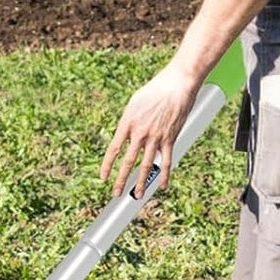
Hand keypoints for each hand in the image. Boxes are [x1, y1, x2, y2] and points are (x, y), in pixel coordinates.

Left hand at [100, 64, 199, 197]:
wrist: (176, 84)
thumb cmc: (155, 90)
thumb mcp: (134, 103)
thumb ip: (129, 122)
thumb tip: (126, 136)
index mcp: (127, 122)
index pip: (114, 148)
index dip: (107, 165)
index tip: (103, 177)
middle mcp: (140, 132)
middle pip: (128, 161)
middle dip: (121, 179)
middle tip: (116, 193)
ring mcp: (156, 137)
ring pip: (147, 165)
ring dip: (141, 182)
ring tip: (137, 195)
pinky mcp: (170, 138)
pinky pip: (167, 161)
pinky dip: (165, 175)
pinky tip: (162, 186)